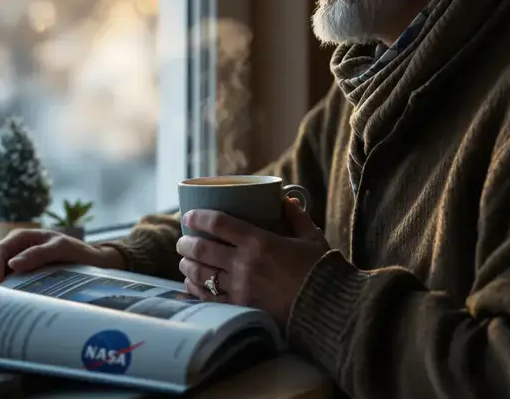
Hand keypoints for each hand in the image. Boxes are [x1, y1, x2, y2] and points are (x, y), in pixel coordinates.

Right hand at [0, 229, 124, 283]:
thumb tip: (12, 264)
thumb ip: (38, 254)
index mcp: (22, 236)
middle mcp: (16, 248)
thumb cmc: (78, 252)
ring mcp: (18, 261)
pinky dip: (1, 291)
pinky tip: (0, 303)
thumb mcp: (61, 248)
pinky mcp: (22, 274)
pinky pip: (7, 281)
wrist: (93, 262)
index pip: (0, 251)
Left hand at [176, 198, 328, 326]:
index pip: (219, 223)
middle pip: (202, 249)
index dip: (199, 217)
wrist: (327, 308)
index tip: (189, 215)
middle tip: (182, 241)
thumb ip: (296, 216)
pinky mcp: (241, 308)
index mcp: (259, 242)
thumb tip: (286, 200)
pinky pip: (209, 298)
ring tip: (184, 261)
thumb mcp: (310, 237)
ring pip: (201, 274)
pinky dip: (195, 290)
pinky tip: (191, 285)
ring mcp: (241, 288)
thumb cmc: (319, 270)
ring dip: (187, 266)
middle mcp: (244, 264)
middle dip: (186, 243)